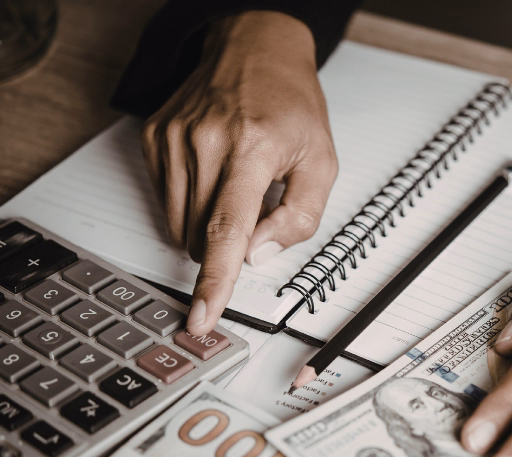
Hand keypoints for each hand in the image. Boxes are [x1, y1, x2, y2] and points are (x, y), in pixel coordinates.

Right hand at [141, 11, 337, 334]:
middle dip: (228, 242)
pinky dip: (192, 203)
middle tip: (253, 206)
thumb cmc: (291, 107)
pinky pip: (167, 200)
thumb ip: (298, 218)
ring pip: (180, 224)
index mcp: (253, 148)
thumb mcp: (321, 162)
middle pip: (202, 234)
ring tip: (235, 183)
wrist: (254, 49)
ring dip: (208, 225)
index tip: (201, 317)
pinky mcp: (154, 137)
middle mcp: (206, 141)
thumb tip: (256, 255)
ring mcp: (174, 137)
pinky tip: (213, 173)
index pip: (227, 230)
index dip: (215, 282)